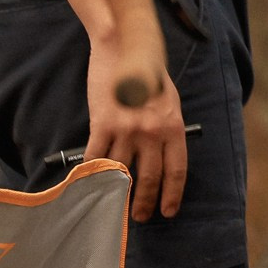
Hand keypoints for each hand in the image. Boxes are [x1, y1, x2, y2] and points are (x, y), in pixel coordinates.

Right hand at [83, 41, 185, 221]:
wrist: (128, 51)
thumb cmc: (151, 77)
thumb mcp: (171, 104)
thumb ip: (167, 130)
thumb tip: (161, 158)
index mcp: (175, 127)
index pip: (177, 170)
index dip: (172, 194)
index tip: (168, 211)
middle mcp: (153, 132)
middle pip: (149, 177)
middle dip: (144, 202)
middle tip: (141, 217)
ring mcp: (127, 129)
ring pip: (121, 171)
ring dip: (116, 193)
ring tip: (113, 205)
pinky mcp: (103, 124)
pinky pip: (96, 157)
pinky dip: (92, 174)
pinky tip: (91, 185)